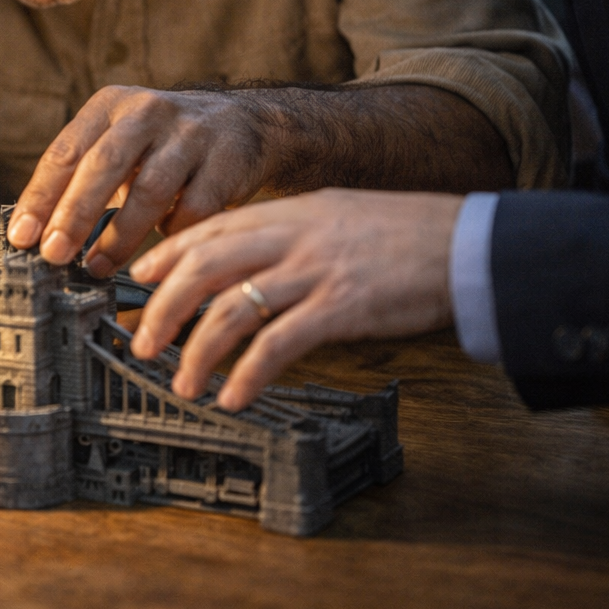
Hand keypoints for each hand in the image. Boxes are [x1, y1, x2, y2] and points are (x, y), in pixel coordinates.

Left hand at [8, 87, 269, 273]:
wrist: (246, 123)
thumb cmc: (163, 144)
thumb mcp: (120, 142)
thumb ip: (81, 178)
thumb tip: (33, 234)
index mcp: (110, 106)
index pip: (65, 152)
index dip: (40, 198)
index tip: (21, 237)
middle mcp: (148, 112)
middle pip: (104, 165)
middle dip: (74, 214)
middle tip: (54, 255)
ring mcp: (190, 134)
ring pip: (149, 191)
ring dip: (120, 237)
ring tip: (98, 266)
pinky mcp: (226, 160)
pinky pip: (193, 208)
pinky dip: (172, 233)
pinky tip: (161, 247)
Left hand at [128, 188, 460, 409]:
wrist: (469, 245)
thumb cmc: (405, 235)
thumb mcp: (336, 216)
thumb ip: (290, 234)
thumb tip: (247, 259)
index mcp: (290, 212)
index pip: (210, 228)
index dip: (167, 253)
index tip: (139, 277)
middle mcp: (293, 237)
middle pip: (204, 266)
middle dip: (163, 306)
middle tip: (141, 340)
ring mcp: (315, 271)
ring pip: (231, 308)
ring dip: (197, 350)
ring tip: (180, 382)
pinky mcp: (341, 307)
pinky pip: (278, 344)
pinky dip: (247, 374)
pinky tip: (233, 396)